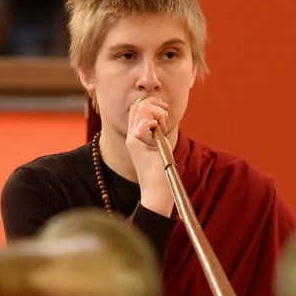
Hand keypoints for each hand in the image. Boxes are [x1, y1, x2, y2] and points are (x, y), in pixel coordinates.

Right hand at [126, 96, 174, 215]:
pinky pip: (144, 124)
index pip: (137, 109)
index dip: (151, 104)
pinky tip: (159, 132)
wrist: (155, 192)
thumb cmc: (160, 172)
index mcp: (135, 136)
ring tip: (163, 129)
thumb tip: (162, 117)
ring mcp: (134, 141)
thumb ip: (156, 132)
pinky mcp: (139, 146)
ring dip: (157, 114)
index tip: (164, 110)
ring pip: (141, 110)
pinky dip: (154, 123)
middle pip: (137, 106)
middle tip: (164, 119)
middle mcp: (131, 136)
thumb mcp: (159, 146)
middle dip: (155, 106)